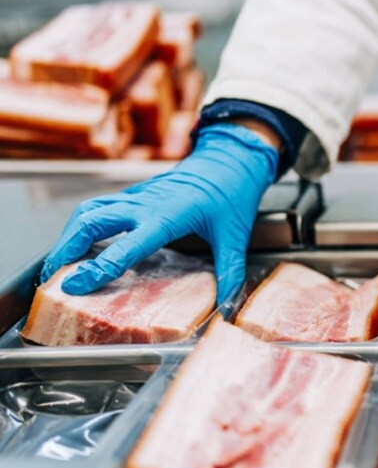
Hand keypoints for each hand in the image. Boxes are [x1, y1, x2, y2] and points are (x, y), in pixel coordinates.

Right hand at [40, 123, 278, 304]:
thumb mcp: (236, 237)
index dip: (99, 267)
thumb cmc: (232, 196)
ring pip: (89, 210)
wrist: (230, 160)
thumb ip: (231, 273)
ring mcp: (136, 196)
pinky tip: (77, 242)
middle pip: (92, 221)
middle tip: (51, 277)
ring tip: (56, 263)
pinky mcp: (134, 193)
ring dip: (68, 235)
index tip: (75, 284)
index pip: (126, 246)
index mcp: (168, 216)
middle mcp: (145, 204)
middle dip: (66, 249)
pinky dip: (81, 224)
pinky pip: (99, 206)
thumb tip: (228, 308)